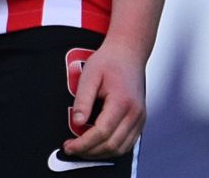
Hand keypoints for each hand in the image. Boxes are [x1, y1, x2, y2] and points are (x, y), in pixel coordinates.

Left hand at [63, 41, 147, 159]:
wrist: (128, 54)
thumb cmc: (108, 62)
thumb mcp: (89, 75)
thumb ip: (82, 100)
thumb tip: (77, 122)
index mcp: (122, 102)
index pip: (102, 132)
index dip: (83, 143)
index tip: (68, 146)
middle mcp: (135, 114)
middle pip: (112, 144)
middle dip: (89, 151)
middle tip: (70, 149)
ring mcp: (140, 119)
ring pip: (122, 148)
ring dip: (100, 154)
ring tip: (81, 149)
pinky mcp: (140, 121)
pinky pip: (128, 143)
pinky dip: (111, 149)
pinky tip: (96, 146)